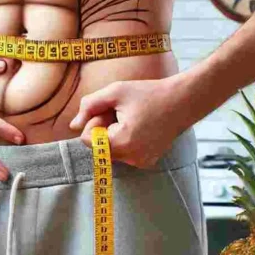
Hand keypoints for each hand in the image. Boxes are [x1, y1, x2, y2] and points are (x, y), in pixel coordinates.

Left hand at [68, 75, 189, 168]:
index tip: (110, 110)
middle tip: (121, 112)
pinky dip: (125, 141)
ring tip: (132, 118)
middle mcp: (131, 159)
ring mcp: (140, 162)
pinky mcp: (146, 162)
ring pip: (110, 151)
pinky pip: (124, 153)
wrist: (183, 101)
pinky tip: (140, 127)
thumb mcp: (115, 92)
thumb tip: (72, 126)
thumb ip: (89, 106)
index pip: (87, 140)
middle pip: (98, 147)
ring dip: (114, 134)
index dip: (94, 122)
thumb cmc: (149, 93)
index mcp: (121, 143)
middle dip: (104, 129)